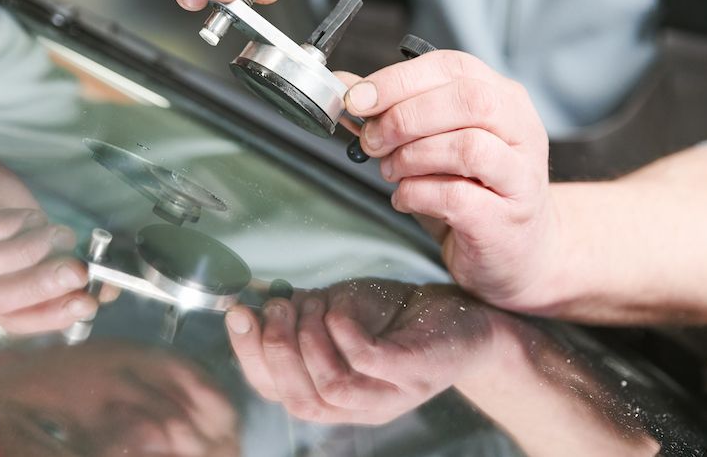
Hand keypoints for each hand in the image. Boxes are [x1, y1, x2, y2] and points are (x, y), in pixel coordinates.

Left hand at [0, 106, 102, 332]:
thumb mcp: (17, 220)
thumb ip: (47, 252)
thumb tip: (95, 282)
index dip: (47, 315)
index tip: (89, 302)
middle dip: (41, 289)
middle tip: (81, 272)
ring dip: (27, 254)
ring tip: (60, 234)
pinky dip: (0, 228)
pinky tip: (30, 216)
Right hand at [225, 279, 491, 424]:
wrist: (469, 317)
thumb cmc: (400, 316)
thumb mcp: (342, 312)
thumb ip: (304, 315)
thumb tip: (259, 299)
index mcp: (333, 395)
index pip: (276, 391)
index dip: (250, 355)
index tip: (237, 311)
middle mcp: (359, 407)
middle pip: (298, 399)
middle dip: (275, 350)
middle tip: (276, 306)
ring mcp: (390, 395)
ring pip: (330, 387)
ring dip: (308, 340)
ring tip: (311, 304)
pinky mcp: (416, 373)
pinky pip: (368, 363)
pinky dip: (343, 333)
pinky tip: (337, 309)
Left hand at [339, 52, 560, 311]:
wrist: (518, 250)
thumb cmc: (473, 191)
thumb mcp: (433, 142)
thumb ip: (393, 111)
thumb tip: (346, 88)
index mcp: (502, 98)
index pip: (452, 67)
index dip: (398, 80)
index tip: (358, 99)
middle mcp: (520, 129)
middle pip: (466, 100)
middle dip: (404, 117)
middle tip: (372, 140)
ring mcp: (520, 175)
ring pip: (467, 147)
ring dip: (412, 157)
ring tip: (392, 171)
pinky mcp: (506, 218)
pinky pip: (456, 197)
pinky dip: (417, 194)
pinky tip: (406, 198)